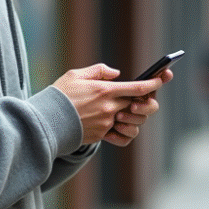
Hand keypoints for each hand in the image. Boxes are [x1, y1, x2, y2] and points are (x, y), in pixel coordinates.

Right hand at [53, 64, 168, 145]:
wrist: (45, 121)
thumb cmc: (60, 95)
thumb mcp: (76, 75)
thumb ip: (99, 71)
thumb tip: (116, 74)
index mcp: (105, 90)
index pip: (138, 88)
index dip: (154, 83)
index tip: (162, 78)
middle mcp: (109, 108)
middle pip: (139, 105)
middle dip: (145, 101)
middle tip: (142, 97)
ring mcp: (106, 123)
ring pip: (133, 122)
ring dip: (134, 116)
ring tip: (126, 111)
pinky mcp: (101, 135)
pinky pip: (122, 136)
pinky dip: (125, 132)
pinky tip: (120, 126)